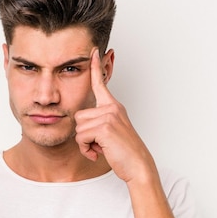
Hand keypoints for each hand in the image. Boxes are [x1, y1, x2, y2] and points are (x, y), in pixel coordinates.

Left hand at [74, 48, 154, 182]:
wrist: (138, 166)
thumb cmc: (124, 152)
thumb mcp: (112, 132)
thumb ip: (99, 122)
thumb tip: (81, 122)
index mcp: (114, 107)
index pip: (101, 84)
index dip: (96, 67)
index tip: (94, 51)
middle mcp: (112, 108)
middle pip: (79, 116)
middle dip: (83, 134)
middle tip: (99, 144)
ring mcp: (109, 116)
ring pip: (78, 128)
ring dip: (85, 143)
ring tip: (101, 148)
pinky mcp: (104, 127)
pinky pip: (81, 137)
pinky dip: (86, 149)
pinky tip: (99, 153)